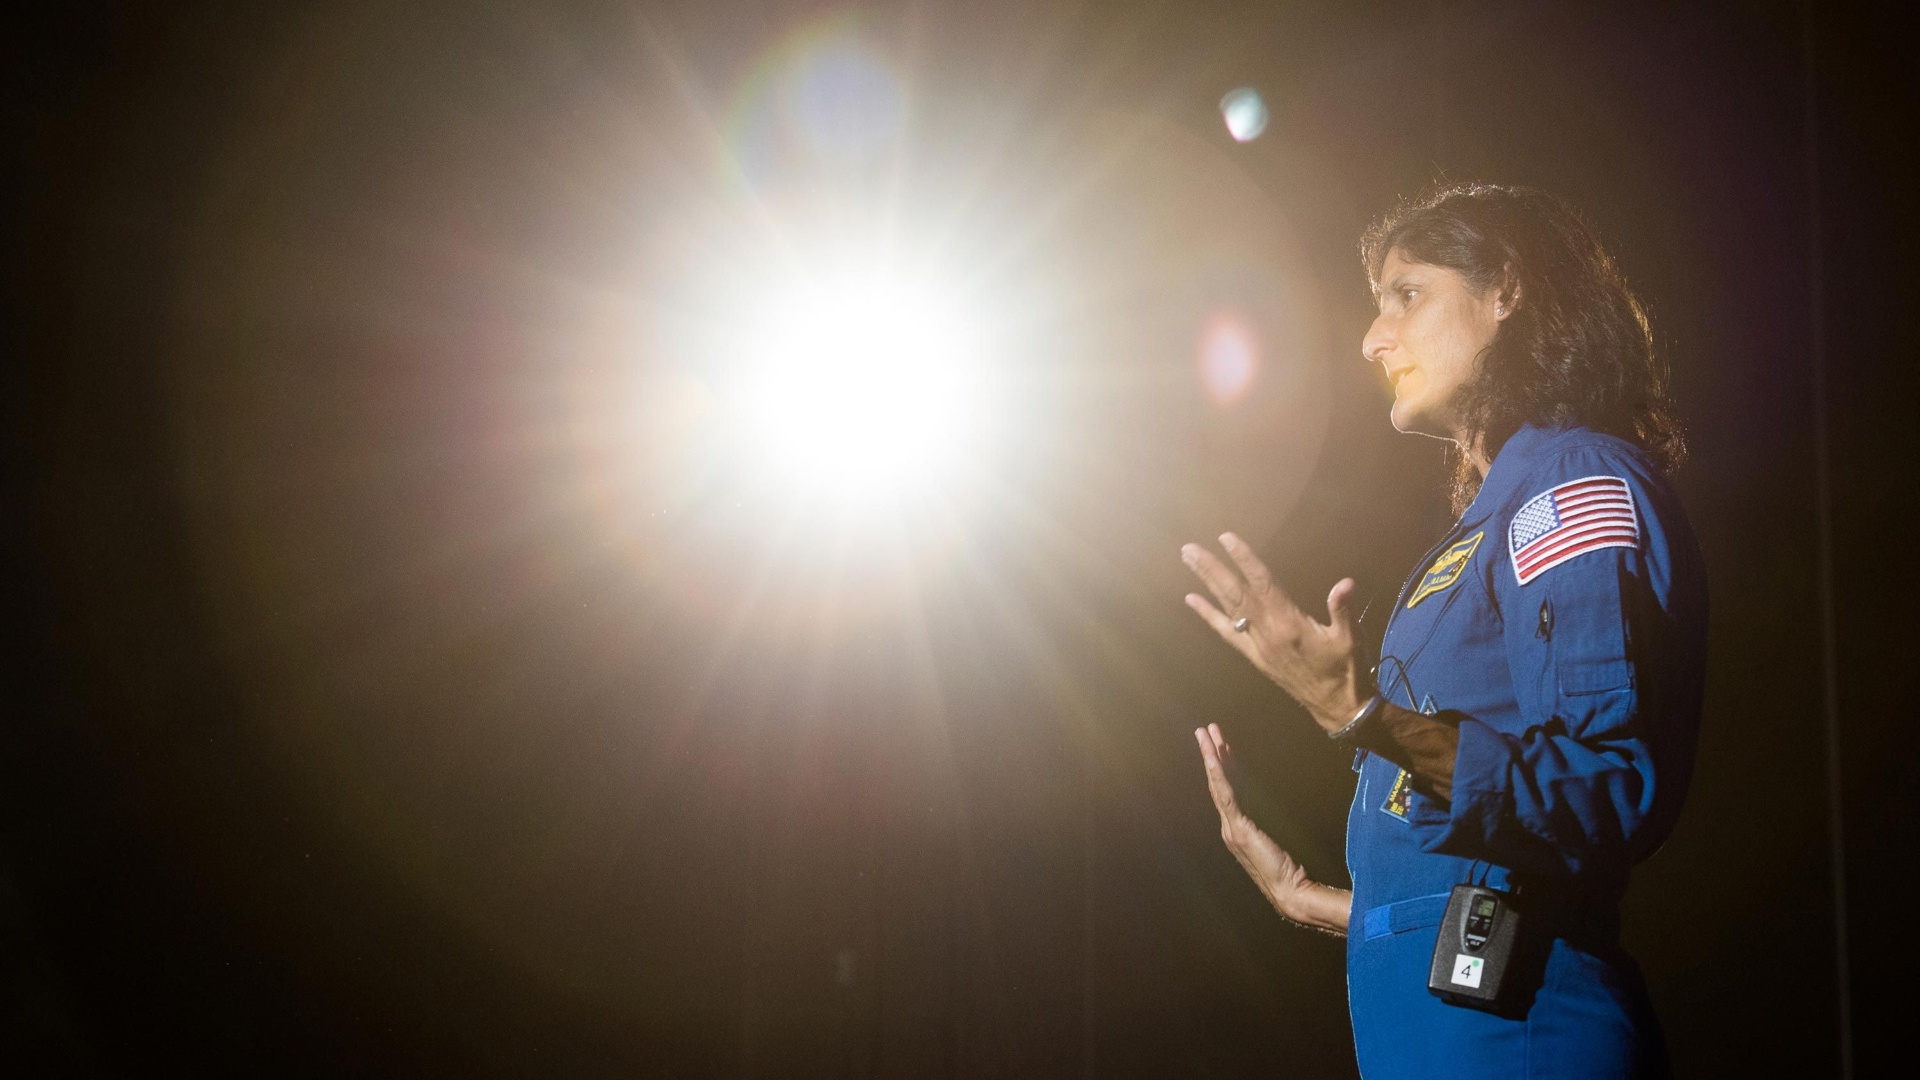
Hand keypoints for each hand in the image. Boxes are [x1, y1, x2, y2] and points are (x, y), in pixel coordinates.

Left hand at [1182, 533, 1364, 732]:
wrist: (1335, 707)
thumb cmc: (1345, 669)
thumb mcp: (1350, 638)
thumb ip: (1342, 610)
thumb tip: (1346, 583)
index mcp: (1289, 623)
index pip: (1262, 583)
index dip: (1244, 559)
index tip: (1226, 538)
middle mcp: (1266, 632)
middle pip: (1234, 593)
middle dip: (1211, 569)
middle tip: (1189, 549)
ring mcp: (1256, 644)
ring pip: (1227, 607)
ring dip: (1206, 583)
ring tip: (1189, 560)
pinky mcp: (1253, 656)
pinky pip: (1226, 632)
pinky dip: (1208, 614)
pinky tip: (1191, 600)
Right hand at [1194, 724, 1347, 932]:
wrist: (1290, 892)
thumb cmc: (1288, 872)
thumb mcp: (1277, 840)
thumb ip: (1269, 823)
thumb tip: (1269, 806)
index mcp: (1237, 829)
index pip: (1228, 791)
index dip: (1224, 765)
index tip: (1221, 744)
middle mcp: (1229, 827)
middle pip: (1218, 783)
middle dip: (1212, 754)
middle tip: (1205, 730)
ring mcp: (1231, 828)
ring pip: (1218, 785)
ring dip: (1211, 757)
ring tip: (1204, 734)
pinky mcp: (1238, 829)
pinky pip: (1226, 796)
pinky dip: (1218, 774)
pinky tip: (1214, 757)